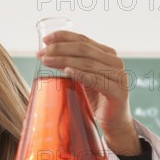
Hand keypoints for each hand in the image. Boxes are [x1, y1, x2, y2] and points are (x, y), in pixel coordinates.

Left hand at [37, 31, 140, 155]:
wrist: (114, 122)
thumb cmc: (97, 100)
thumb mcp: (83, 79)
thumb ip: (73, 65)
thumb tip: (48, 54)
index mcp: (107, 54)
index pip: (84, 40)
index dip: (64, 37)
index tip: (45, 40)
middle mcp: (114, 61)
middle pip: (84, 49)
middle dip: (60, 49)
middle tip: (41, 53)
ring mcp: (118, 76)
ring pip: (88, 63)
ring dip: (64, 60)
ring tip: (47, 61)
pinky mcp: (117, 91)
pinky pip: (96, 80)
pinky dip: (81, 74)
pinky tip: (67, 71)